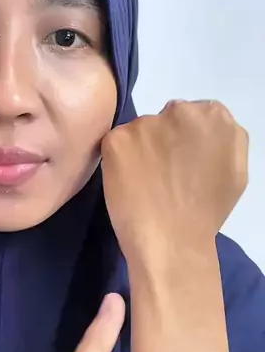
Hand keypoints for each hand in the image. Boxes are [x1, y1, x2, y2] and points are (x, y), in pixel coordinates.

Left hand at [101, 100, 248, 259]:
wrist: (171, 241)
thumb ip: (224, 139)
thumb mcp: (235, 169)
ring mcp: (146, 123)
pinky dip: (118, 160)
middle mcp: (180, 110)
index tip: (182, 163)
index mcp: (214, 115)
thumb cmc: (207, 212)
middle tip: (163, 174)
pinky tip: (128, 183)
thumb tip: (205, 132)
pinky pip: (116, 144)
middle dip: (163, 140)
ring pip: (140, 131)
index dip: (185, 140)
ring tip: (145, 183)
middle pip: (167, 118)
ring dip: (140, 149)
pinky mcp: (117, 138)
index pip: (194, 115)